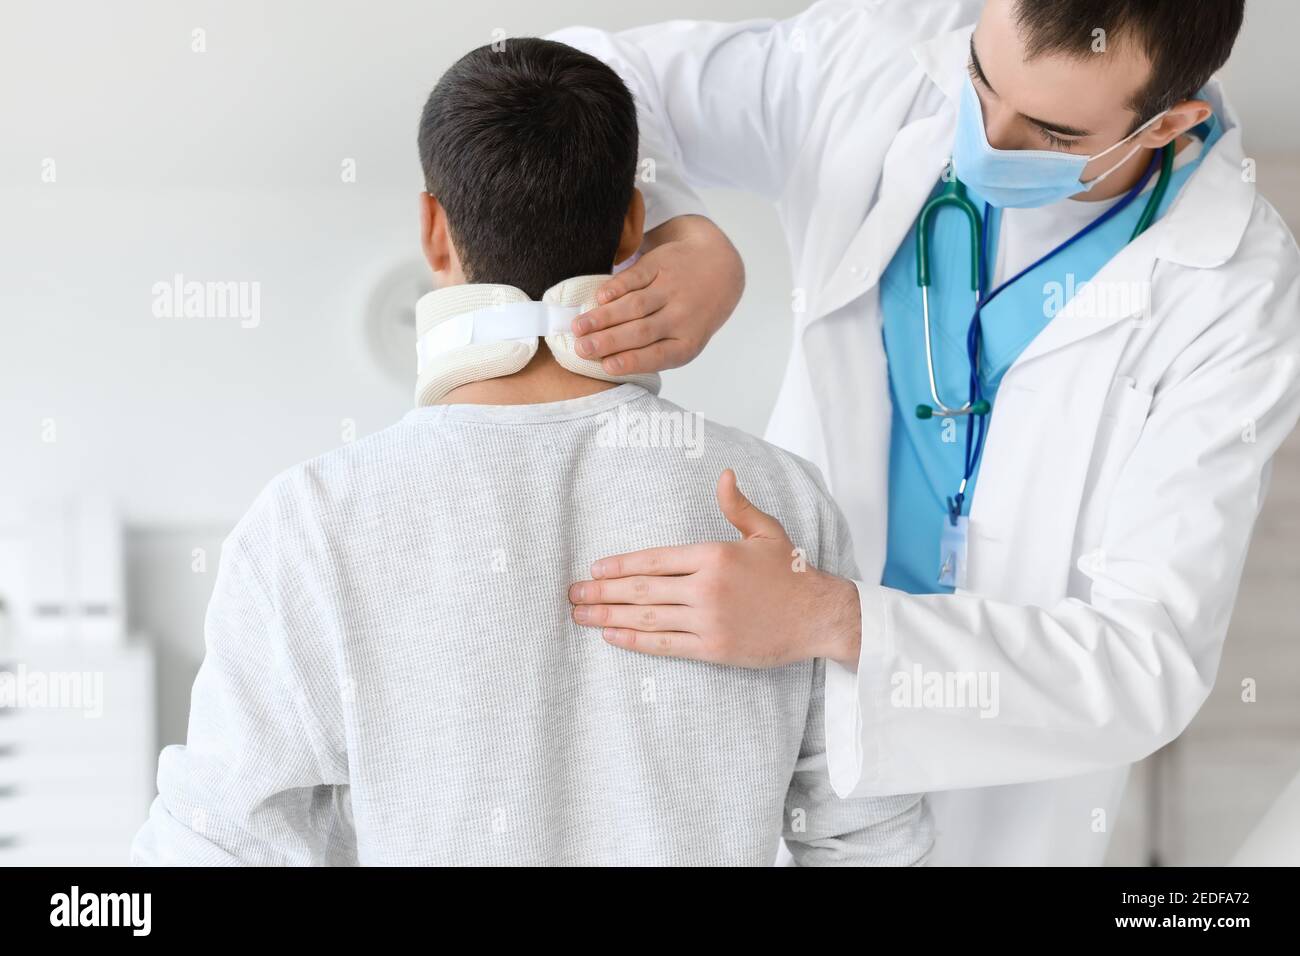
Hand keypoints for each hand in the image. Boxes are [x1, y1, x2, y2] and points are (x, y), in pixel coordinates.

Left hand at [567, 469, 861, 667]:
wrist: (818, 616)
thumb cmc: (791, 573)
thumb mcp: (766, 531)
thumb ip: (737, 505)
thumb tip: (723, 474)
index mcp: (714, 555)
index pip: (654, 560)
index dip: (620, 566)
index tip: (594, 570)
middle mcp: (706, 588)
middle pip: (642, 590)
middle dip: (602, 592)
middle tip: (572, 595)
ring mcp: (708, 620)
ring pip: (647, 617)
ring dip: (609, 617)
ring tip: (582, 616)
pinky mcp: (713, 649)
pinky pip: (665, 644)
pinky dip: (635, 640)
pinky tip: (612, 637)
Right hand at [571, 215, 743, 374]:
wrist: (717, 267)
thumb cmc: (690, 314)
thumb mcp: (685, 336)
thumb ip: (653, 349)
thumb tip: (606, 361)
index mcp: (687, 342)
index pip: (658, 355)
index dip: (632, 361)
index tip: (606, 366)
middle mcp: (681, 317)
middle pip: (641, 331)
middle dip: (608, 341)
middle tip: (580, 348)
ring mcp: (671, 289)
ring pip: (635, 306)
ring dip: (604, 317)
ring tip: (578, 326)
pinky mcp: (661, 264)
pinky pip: (636, 278)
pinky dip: (616, 288)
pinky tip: (599, 298)